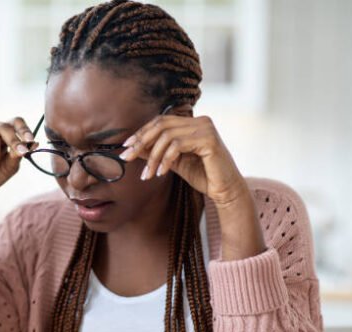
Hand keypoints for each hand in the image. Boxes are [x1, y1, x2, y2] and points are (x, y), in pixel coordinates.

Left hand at [119, 114, 247, 206]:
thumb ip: (157, 152)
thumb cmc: (203, 176)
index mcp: (193, 123)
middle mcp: (200, 121)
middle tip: (128, 157)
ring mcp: (206, 128)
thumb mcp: (174, 162)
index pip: (160, 121)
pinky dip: (165, 159)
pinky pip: (177, 145)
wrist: (225, 190)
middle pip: (161, 125)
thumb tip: (134, 148)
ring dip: (153, 157)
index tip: (126, 147)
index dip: (141, 132)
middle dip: (141, 142)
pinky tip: (161, 173)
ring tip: (147, 174)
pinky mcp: (209, 139)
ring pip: (167, 136)